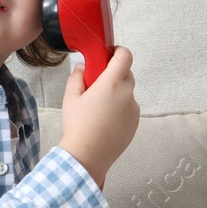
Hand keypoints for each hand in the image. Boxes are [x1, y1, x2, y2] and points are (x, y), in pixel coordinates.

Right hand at [59, 46, 138, 188]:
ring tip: (99, 107)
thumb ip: (77, 77)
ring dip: (117, 93)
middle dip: (114, 74)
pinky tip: (105, 120)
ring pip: (128, 92)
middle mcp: (127, 94)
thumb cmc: (78, 126)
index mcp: (111, 83)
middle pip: (127, 74)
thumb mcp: (71, 97)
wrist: (88, 156)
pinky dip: (121, 108)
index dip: (119, 51)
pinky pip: (130, 108)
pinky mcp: (135, 122)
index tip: (110, 54)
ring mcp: (134, 109)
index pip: (125, 56)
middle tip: (97, 84)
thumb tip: (82, 68)